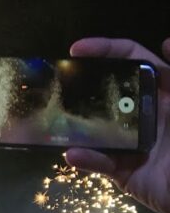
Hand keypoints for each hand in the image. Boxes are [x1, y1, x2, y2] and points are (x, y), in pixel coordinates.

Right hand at [64, 37, 169, 212]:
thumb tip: (166, 41)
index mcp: (164, 92)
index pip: (133, 62)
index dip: (107, 51)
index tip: (77, 49)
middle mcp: (144, 113)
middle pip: (108, 93)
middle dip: (82, 86)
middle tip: (57, 82)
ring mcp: (132, 142)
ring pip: (98, 129)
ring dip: (76, 125)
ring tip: (54, 118)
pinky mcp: (125, 171)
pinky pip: (102, 163)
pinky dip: (87, 159)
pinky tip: (73, 153)